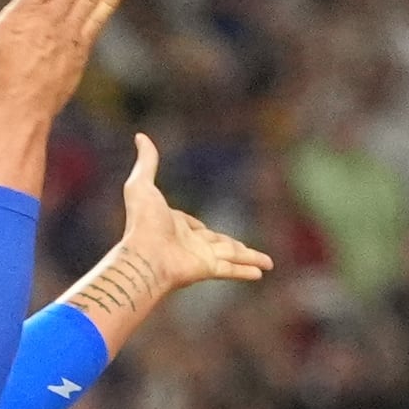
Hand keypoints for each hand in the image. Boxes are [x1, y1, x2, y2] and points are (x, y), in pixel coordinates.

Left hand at [113, 133, 272, 294]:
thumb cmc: (142, 222)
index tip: (201, 229)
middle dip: (233, 247)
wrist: (145, 255)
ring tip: (267, 264)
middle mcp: (189, 243)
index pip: (193, 226)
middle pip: (218, 243)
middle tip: (244, 249)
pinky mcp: (208, 269)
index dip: (197, 226)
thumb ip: (147, 162)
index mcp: (174, 226)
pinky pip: (231, 269)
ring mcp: (200, 258)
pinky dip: (246, 270)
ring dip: (250, 258)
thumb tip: (140, 136)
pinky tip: (260, 273)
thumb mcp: (142, 184)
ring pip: (232, 256)